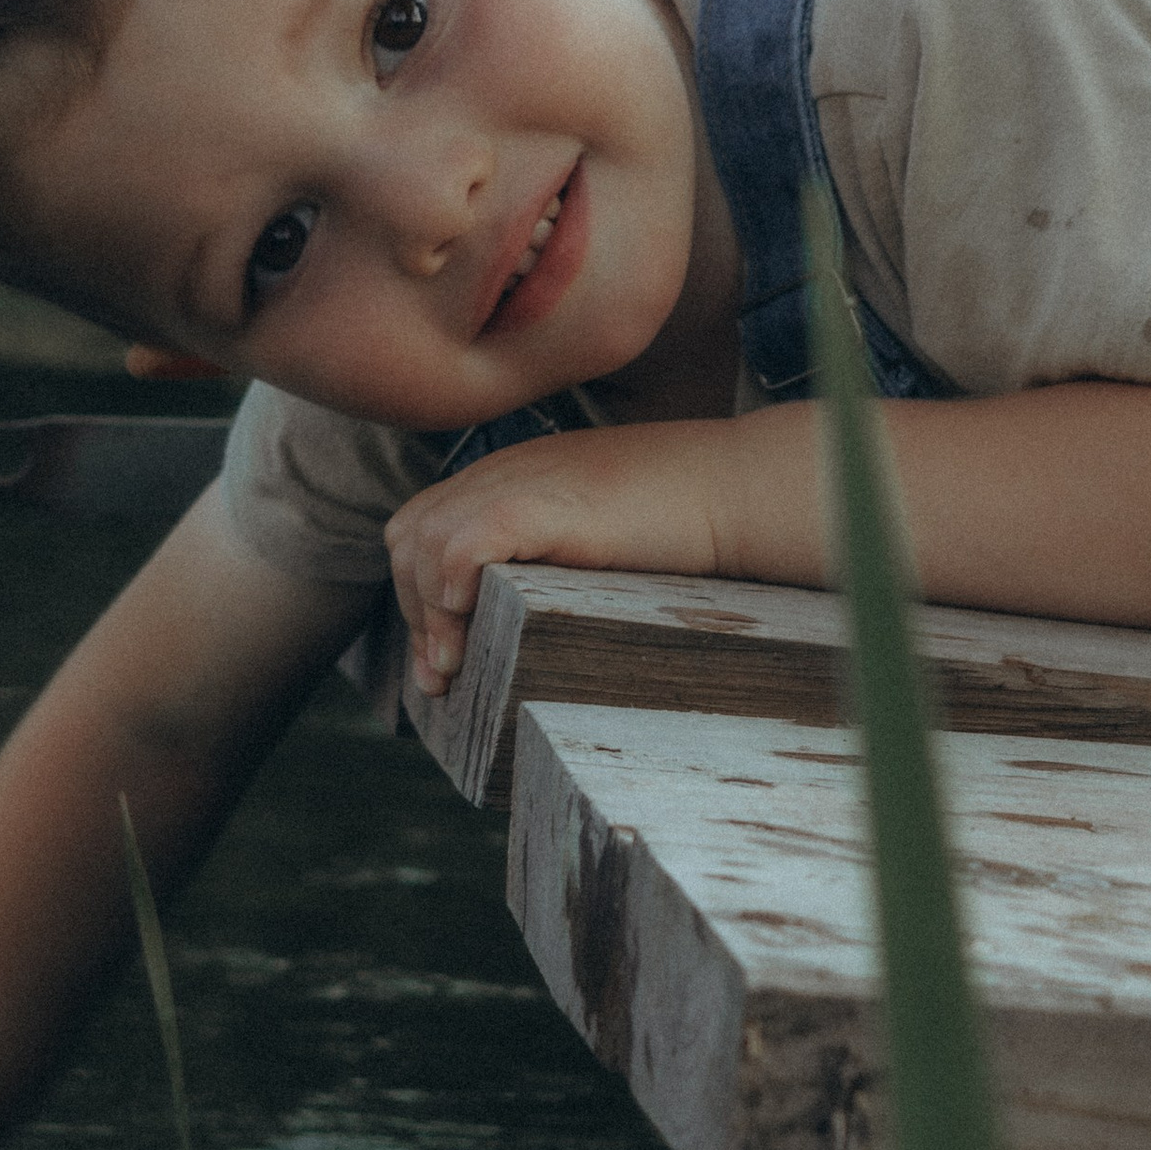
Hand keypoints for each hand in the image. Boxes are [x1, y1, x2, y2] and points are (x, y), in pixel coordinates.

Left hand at [383, 425, 732, 690]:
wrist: (740, 487)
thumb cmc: (688, 522)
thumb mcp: (599, 537)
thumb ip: (552, 559)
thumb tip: (519, 625)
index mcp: (511, 476)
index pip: (423, 527)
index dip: (416, 594)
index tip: (443, 661)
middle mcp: (504, 472)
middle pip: (409, 536)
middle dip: (413, 612)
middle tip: (443, 678)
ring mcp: (521, 483)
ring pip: (426, 543)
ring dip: (430, 615)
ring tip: (457, 667)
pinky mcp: (545, 505)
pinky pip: (464, 542)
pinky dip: (453, 585)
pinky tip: (472, 623)